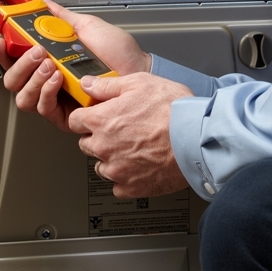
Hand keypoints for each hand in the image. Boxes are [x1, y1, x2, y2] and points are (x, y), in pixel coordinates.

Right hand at [0, 0, 150, 130]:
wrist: (136, 69)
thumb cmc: (117, 52)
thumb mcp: (86, 26)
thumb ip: (62, 18)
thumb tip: (45, 4)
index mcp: (48, 60)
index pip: (15, 60)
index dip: (3, 52)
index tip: (2, 40)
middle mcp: (47, 82)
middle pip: (13, 81)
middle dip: (21, 65)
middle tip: (37, 51)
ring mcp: (55, 99)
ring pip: (23, 97)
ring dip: (33, 78)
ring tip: (50, 64)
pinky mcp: (66, 116)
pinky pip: (44, 108)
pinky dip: (46, 92)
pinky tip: (57, 78)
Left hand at [69, 73, 191, 197]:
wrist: (196, 138)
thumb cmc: (173, 110)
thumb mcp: (140, 83)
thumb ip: (107, 85)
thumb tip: (87, 84)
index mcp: (101, 120)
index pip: (75, 121)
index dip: (86, 117)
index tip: (95, 117)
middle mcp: (104, 147)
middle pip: (86, 144)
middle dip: (98, 137)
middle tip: (121, 131)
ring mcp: (116, 170)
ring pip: (101, 166)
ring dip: (111, 159)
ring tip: (133, 149)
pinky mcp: (131, 187)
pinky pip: (118, 187)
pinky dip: (126, 179)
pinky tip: (139, 167)